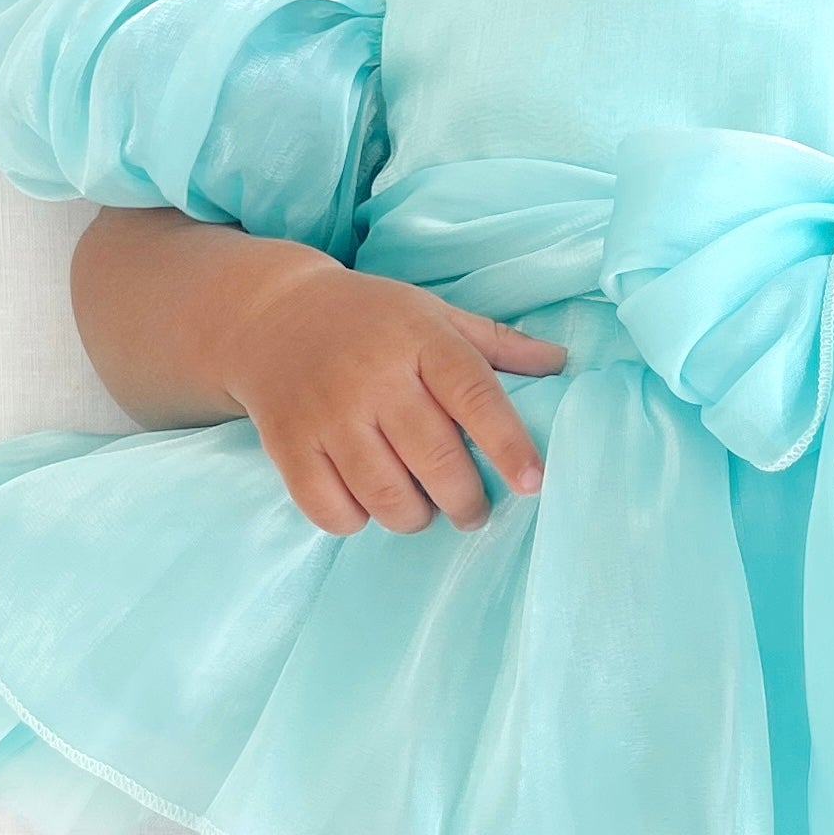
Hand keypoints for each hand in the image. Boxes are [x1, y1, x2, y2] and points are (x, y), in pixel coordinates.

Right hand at [223, 244, 566, 537]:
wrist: (271, 314)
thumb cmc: (370, 319)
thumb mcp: (433, 313)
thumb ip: (496, 342)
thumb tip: (562, 363)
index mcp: (419, 340)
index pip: (475, 396)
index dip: (509, 445)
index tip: (534, 482)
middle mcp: (375, 378)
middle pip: (435, 460)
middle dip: (467, 501)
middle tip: (475, 510)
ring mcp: (328, 415)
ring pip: (387, 497)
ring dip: (416, 517)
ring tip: (424, 507)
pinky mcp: (289, 447)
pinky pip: (333, 511)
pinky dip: (358, 521)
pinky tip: (368, 503)